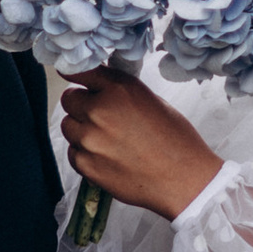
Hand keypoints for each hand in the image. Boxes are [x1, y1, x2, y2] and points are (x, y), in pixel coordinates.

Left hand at [60, 70, 220, 220]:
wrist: (183, 180)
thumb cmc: (175, 139)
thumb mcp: (151, 101)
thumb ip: (120, 91)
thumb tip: (98, 86)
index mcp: (118, 89)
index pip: (79, 71)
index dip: (73, 73)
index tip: (72, 76)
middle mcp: (99, 111)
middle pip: (69, 99)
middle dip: (81, 104)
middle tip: (100, 116)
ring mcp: (89, 139)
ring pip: (68, 126)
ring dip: (81, 130)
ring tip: (107, 140)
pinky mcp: (86, 165)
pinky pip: (73, 153)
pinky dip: (85, 154)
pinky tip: (107, 157)